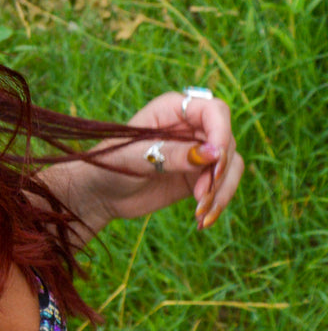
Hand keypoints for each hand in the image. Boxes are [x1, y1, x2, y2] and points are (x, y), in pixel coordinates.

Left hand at [83, 88, 242, 232]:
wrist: (100, 193)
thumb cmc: (111, 165)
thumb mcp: (138, 157)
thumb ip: (174, 154)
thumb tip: (214, 153)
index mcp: (174, 109)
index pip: (215, 111)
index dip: (221, 133)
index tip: (216, 162)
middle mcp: (191, 127)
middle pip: (227, 142)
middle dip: (219, 172)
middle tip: (200, 196)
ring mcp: (198, 152)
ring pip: (231, 165)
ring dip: (222, 191)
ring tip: (201, 214)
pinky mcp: (198, 177)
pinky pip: (222, 185)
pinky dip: (218, 202)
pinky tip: (202, 221)